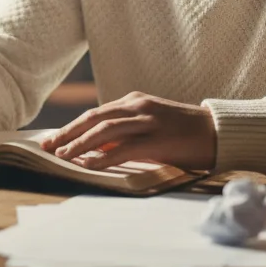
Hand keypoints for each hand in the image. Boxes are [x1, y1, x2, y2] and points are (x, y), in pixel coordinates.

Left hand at [39, 91, 215, 171]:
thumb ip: (125, 133)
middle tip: (47, 146)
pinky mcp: (158, 139)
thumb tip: (96, 149)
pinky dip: (103, 156)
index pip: (95, 113)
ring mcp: (148, 121)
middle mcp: (138, 107)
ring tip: (61, 155)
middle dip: (67, 133)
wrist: (218, 131)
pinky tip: (88, 164)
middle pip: (93, 118)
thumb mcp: (150, 126)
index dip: (71, 127)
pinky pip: (124, 148)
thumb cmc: (183, 133)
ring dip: (79, 144)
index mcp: (134, 101)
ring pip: (104, 130)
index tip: (53, 139)